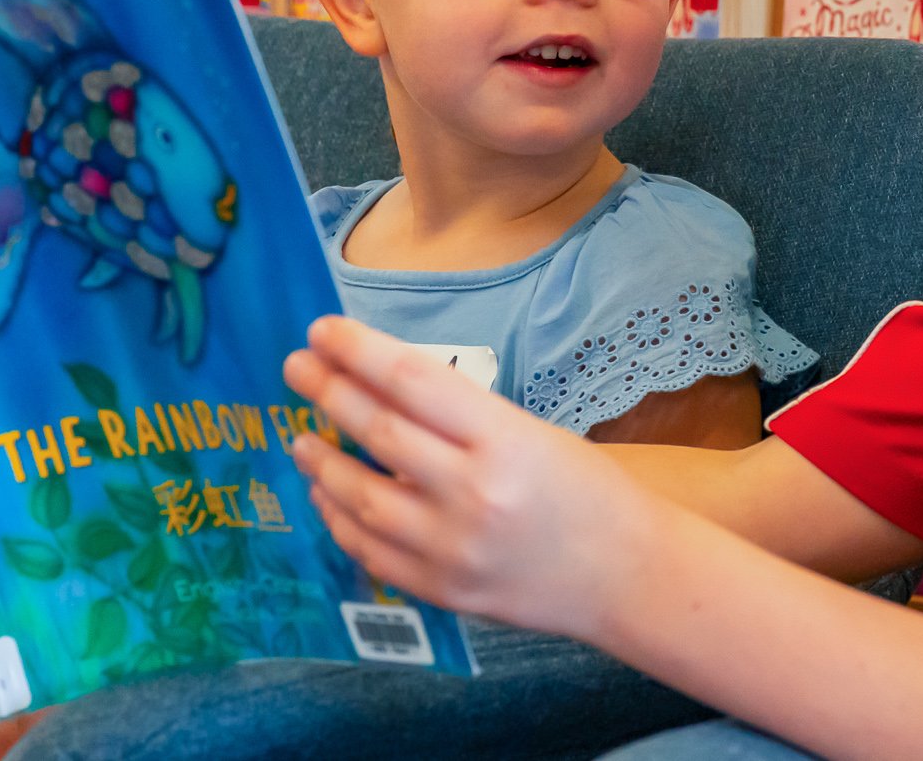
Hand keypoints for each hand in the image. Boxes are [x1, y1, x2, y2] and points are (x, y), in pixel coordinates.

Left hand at [284, 316, 656, 642]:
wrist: (626, 573)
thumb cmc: (589, 490)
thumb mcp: (533, 432)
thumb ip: (461, 418)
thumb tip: (382, 389)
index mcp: (503, 439)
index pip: (412, 381)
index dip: (359, 352)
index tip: (323, 331)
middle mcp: (471, 493)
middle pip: (378, 433)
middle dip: (327, 393)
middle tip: (296, 367)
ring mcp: (452, 548)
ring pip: (361, 498)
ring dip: (322, 462)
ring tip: (300, 437)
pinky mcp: (442, 590)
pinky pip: (371, 551)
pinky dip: (341, 520)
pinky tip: (328, 495)